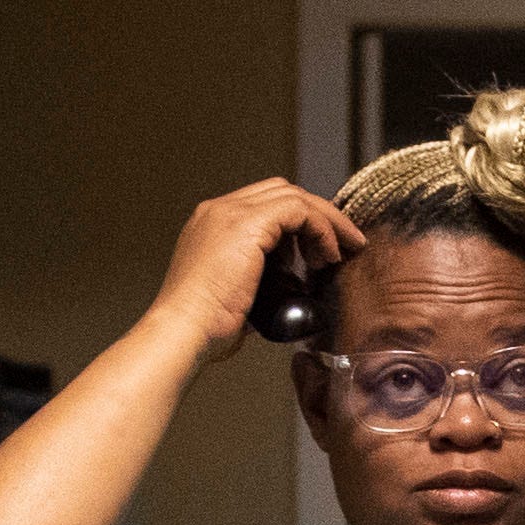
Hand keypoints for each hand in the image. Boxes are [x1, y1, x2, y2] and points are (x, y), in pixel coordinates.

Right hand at [143, 179, 361, 361]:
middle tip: (341, 245)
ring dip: (325, 222)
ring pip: (294, 197)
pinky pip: (299, 210)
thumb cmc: (203, 328)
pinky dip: (321, 229)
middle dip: (316, 216)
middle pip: (281, 193)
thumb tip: (287, 291)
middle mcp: (218, 210)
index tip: (320, 250)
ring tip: (342, 251)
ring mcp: (231, 213)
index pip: (264, 206)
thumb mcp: (235, 296)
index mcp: (211, 225)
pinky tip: (328, 256)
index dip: (298, 223)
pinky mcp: (248, 223)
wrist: (182, 331)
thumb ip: (259, 283)